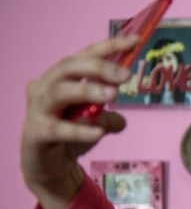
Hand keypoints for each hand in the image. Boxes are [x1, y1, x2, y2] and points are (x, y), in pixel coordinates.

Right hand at [22, 35, 136, 208]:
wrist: (47, 168)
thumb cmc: (69, 138)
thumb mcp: (95, 123)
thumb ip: (108, 115)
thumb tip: (122, 118)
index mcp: (59, 78)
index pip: (84, 55)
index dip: (109, 46)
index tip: (135, 40)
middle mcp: (44, 87)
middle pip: (69, 66)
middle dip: (99, 67)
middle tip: (126, 75)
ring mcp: (38, 109)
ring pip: (59, 91)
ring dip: (88, 90)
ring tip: (113, 96)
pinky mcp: (36, 133)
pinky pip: (58, 129)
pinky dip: (80, 130)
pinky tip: (99, 132)